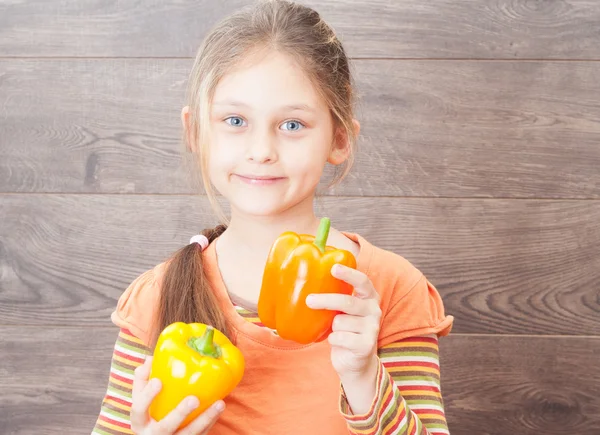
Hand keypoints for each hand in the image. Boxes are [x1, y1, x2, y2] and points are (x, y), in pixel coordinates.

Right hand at [130, 356, 224, 434]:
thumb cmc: (150, 412)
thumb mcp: (141, 399)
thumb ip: (143, 379)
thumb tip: (149, 358)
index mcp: (140, 422)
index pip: (138, 410)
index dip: (147, 396)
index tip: (158, 380)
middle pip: (165, 427)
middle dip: (180, 413)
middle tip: (194, 399)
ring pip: (189, 433)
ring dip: (206, 418)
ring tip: (219, 403)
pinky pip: (200, 434)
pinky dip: (210, 421)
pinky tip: (219, 407)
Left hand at [306, 264, 381, 379]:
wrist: (356, 361)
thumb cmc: (345, 328)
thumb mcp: (342, 310)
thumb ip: (336, 296)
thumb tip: (306, 281)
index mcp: (369, 297)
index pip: (362, 281)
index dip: (349, 274)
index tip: (333, 268)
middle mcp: (374, 310)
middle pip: (348, 302)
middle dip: (327, 300)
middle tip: (309, 300)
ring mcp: (372, 328)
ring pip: (340, 322)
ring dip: (331, 327)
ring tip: (337, 330)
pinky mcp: (366, 345)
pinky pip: (339, 337)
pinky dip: (332, 339)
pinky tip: (338, 342)